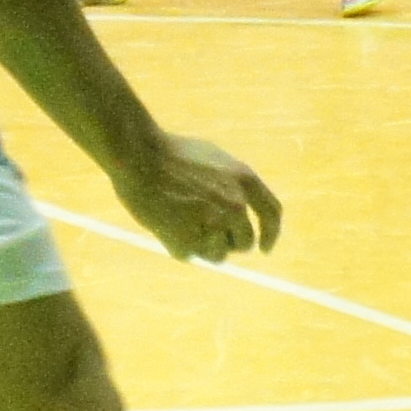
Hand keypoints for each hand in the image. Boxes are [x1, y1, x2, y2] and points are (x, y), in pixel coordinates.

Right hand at [116, 133, 282, 263]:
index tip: (265, 248)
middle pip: (244, 242)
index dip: (270, 234)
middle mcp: (234, 206)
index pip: (272, 214)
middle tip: (205, 232)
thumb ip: (232, 185)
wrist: (138, 156)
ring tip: (180, 223)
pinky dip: (179, 245)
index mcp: (244, 180)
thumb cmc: (170, 155)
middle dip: (229, 242)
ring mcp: (213, 225)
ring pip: (218, 254)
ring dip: (204, 247)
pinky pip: (191, 255)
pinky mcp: (189, 242)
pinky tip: (165, 223)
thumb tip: (241, 213)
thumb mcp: (213, 159)